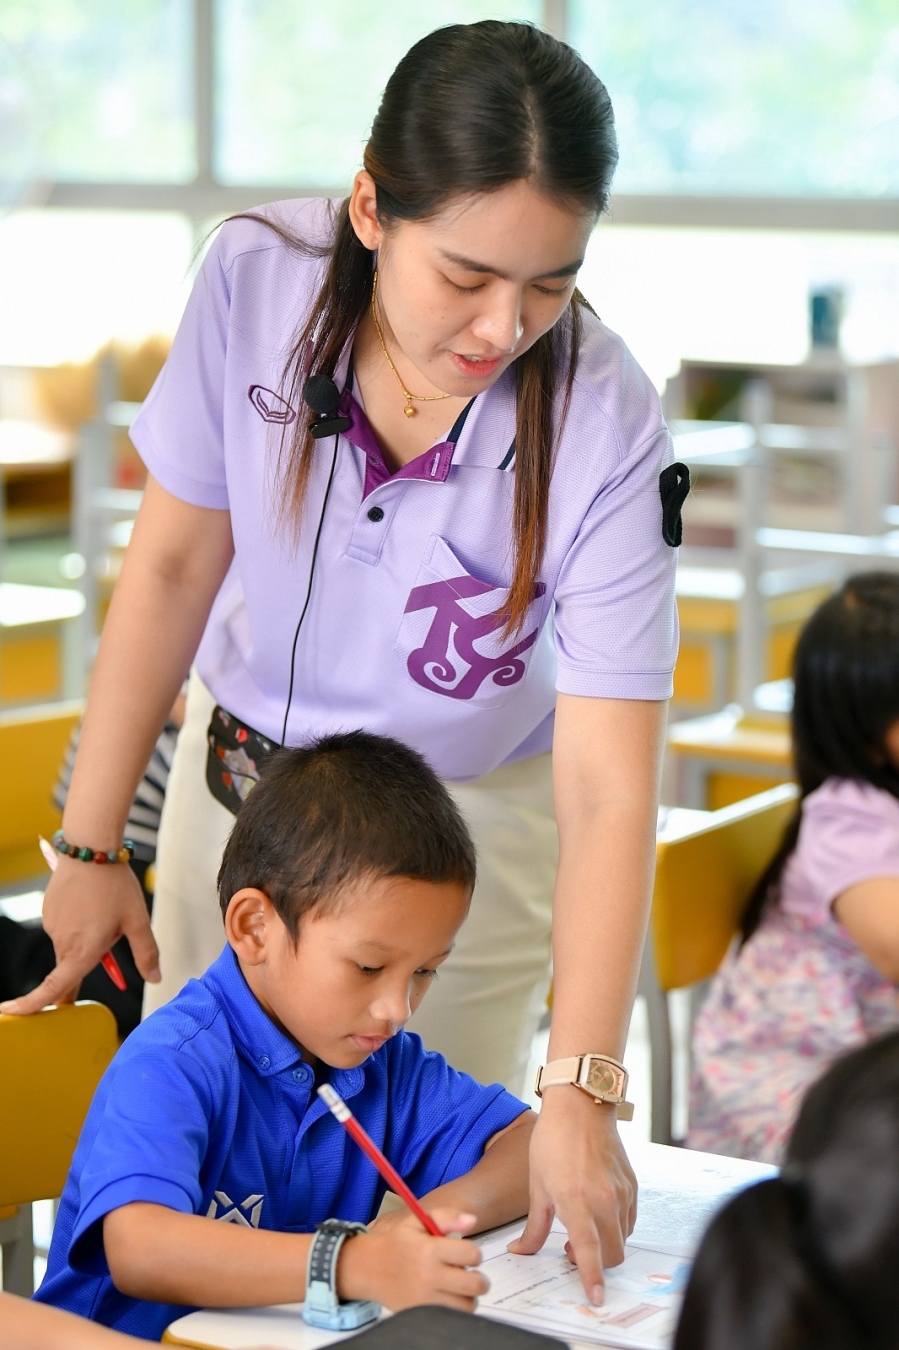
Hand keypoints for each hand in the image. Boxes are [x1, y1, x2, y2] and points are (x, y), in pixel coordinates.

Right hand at [0, 855, 159, 1014]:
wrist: (90, 848)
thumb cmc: (116, 885)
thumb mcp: (138, 920)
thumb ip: (146, 953)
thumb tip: (154, 978)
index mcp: (82, 950)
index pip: (55, 987)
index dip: (34, 1005)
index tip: (13, 1014)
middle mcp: (62, 942)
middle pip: (71, 965)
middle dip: (90, 957)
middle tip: (110, 929)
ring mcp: (51, 925)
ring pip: (69, 943)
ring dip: (85, 936)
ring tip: (103, 906)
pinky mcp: (47, 911)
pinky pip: (63, 926)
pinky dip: (77, 921)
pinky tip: (90, 900)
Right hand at [340, 1207, 486, 1312]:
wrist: (367, 1268)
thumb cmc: (397, 1242)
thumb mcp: (417, 1221)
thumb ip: (446, 1217)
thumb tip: (473, 1221)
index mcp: (430, 1250)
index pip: (472, 1254)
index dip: (474, 1252)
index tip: (466, 1253)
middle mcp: (429, 1276)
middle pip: (474, 1284)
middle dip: (479, 1278)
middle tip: (471, 1274)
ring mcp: (425, 1299)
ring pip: (467, 1305)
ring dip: (468, 1296)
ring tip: (459, 1287)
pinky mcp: (420, 1314)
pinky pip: (451, 1317)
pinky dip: (455, 1309)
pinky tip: (448, 1297)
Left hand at [508, 1087, 636, 1304]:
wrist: (581, 1106)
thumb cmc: (553, 1140)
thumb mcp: (537, 1185)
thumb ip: (533, 1226)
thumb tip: (520, 1250)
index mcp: (577, 1201)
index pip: (589, 1252)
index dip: (593, 1278)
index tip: (596, 1297)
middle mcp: (604, 1200)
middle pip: (612, 1253)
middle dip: (597, 1264)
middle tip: (571, 1251)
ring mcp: (621, 1192)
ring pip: (622, 1238)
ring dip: (605, 1244)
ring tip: (581, 1227)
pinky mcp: (631, 1184)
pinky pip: (629, 1219)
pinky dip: (615, 1226)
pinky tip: (596, 1212)